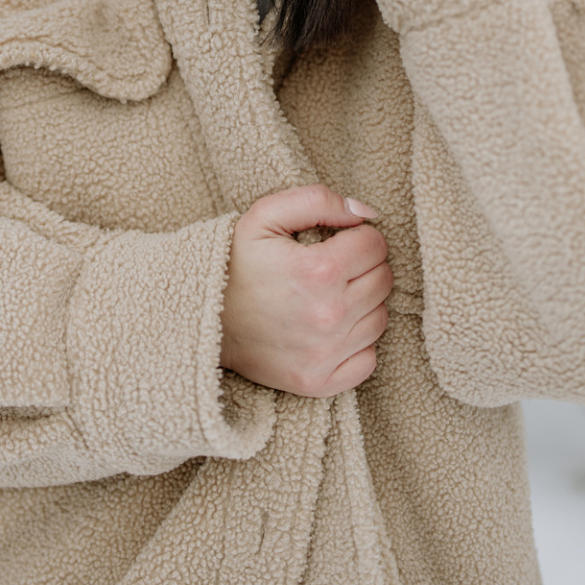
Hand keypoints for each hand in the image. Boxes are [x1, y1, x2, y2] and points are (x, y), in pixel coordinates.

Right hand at [219, 184, 392, 397]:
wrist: (201, 319)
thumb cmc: (235, 262)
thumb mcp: (265, 215)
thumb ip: (319, 200)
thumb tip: (368, 214)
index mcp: (319, 271)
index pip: (376, 245)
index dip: (359, 237)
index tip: (337, 241)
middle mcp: (328, 316)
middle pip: (383, 280)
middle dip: (363, 266)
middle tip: (333, 267)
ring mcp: (325, 354)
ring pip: (380, 318)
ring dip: (363, 303)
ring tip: (330, 296)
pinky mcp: (319, 383)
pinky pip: (368, 360)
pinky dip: (357, 344)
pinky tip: (332, 329)